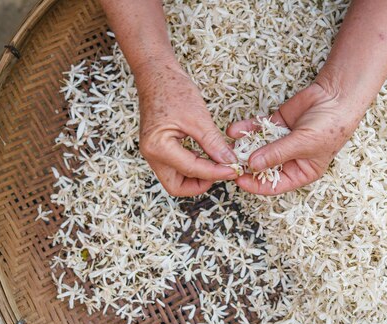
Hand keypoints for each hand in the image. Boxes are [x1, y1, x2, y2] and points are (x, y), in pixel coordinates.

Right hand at [136, 60, 237, 196]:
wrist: (156, 73)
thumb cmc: (172, 89)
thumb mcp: (198, 117)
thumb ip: (213, 143)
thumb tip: (229, 162)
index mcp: (158, 147)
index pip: (192, 170)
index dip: (216, 172)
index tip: (234, 169)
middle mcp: (151, 154)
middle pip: (178, 186)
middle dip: (202, 184)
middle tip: (223, 172)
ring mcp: (153, 153)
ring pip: (177, 179)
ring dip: (198, 176)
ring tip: (218, 164)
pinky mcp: (159, 149)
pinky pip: (176, 167)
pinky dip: (193, 166)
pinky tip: (208, 157)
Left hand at [226, 72, 372, 194]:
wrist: (336, 96)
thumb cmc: (330, 126)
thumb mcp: (303, 144)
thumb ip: (277, 154)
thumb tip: (253, 165)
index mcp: (301, 172)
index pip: (274, 185)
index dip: (256, 184)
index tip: (238, 180)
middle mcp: (289, 159)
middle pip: (262, 167)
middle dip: (245, 165)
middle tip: (228, 163)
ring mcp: (281, 141)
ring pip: (257, 147)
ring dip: (242, 147)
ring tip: (227, 147)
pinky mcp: (276, 124)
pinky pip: (257, 130)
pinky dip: (245, 130)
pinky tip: (234, 131)